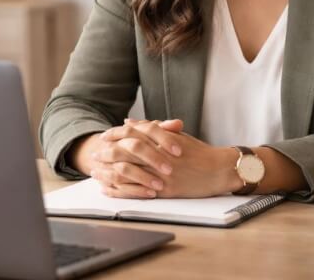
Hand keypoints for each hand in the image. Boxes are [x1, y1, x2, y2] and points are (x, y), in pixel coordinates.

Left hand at [92, 119, 240, 198]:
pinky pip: (136, 191)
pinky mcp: (165, 191)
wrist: (219, 170)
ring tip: (96, 172)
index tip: (103, 137)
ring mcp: (161, 173)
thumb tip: (128, 122)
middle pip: (125, 151)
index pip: (132, 133)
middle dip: (107, 152)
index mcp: (162, 138)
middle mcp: (160, 154)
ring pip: (127, 171)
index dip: (115, 134)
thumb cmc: (198, 152)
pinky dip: (119, 190)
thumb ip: (152, 128)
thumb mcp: (176, 135)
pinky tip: (108, 189)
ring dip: (108, 171)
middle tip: (95, 154)